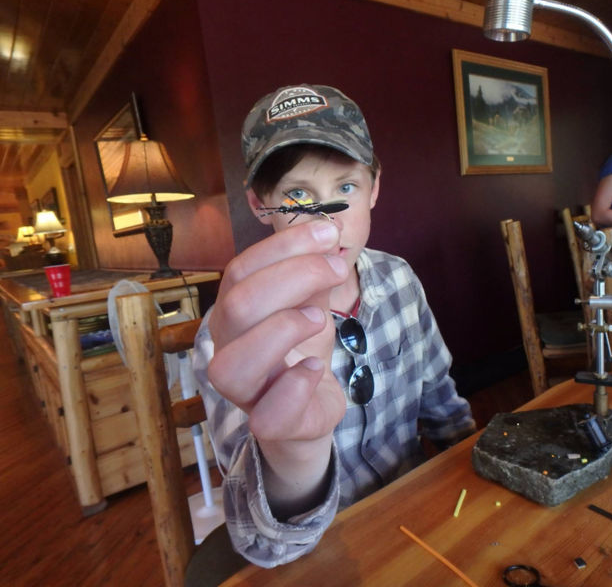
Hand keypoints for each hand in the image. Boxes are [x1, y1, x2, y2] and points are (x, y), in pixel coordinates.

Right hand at [207, 220, 348, 443]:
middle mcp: (229, 349)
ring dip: (282, 330)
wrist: (308, 410)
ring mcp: (244, 392)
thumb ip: (314, 273)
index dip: (284, 246)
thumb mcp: (309, 304)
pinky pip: (267, 416)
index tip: (329, 232)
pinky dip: (295, 387)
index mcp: (234, 313)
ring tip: (319, 318)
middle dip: (292, 277)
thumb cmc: (301, 351)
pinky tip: (315, 369)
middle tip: (337, 268)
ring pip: (232, 365)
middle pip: (237, 306)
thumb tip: (329, 231)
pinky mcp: (270, 425)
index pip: (241, 269)